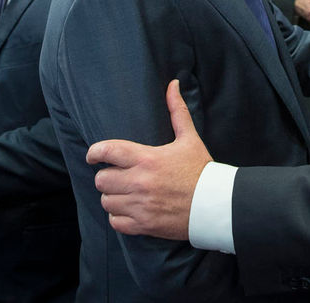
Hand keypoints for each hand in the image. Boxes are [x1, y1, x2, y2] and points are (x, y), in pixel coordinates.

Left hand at [86, 80, 209, 239]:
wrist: (215, 204)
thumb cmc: (201, 170)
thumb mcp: (189, 138)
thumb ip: (177, 111)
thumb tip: (172, 84)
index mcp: (147, 158)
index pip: (107, 151)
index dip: (94, 152)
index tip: (94, 155)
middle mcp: (140, 182)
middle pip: (101, 179)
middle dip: (107, 177)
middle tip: (116, 176)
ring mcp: (141, 205)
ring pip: (106, 201)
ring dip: (112, 197)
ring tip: (123, 194)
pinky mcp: (144, 225)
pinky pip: (115, 222)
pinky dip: (119, 217)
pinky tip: (129, 210)